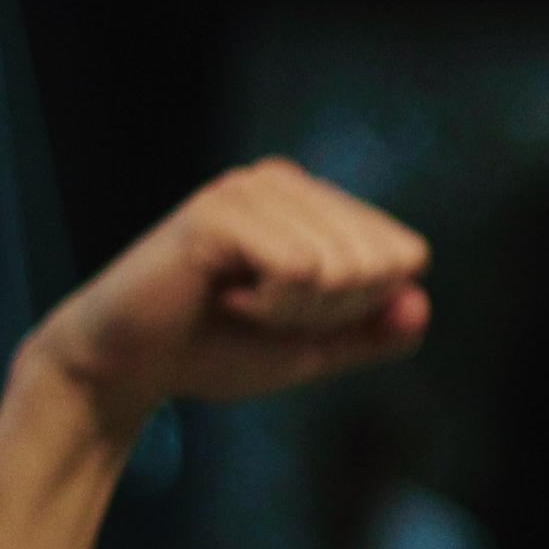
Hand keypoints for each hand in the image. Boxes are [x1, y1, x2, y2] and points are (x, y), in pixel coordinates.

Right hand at [28, 158, 431, 427]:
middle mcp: (287, 182)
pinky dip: (271, 307)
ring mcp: (251, 189)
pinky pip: (300, 271)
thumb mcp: (314, 348)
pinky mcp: (220, 211)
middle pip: (382, 262)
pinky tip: (222, 297)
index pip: (406, 255)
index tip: (297, 314)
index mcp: (316, 203)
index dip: (364, 309)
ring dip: (296, 313)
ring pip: (344, 268)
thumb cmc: (216, 349)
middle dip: (334, 312)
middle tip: (264, 313)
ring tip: (239, 303)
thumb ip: (373, 332)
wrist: (128, 366)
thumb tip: (420, 303)